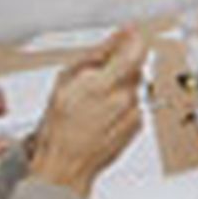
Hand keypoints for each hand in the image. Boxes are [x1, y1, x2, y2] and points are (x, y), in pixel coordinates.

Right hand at [27, 28, 145, 198]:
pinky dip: (122, 103)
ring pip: (135, 85)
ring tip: (95, 100)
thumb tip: (118, 36)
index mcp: (106, 84)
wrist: (65, 164)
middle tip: (97, 76)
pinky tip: (102, 114)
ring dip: (120, 86)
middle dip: (120, 65)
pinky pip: (135, 103)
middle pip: (136, 66)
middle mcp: (125, 98)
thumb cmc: (58, 127)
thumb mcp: (66, 80)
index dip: (133, 39)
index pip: (137, 49)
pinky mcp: (139, 123)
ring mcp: (135, 112)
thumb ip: (96, 54)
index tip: (127, 35)